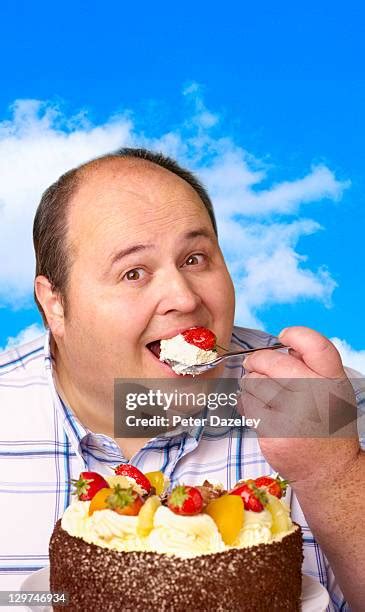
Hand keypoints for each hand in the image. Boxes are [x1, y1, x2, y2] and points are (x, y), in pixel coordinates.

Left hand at [240, 326, 358, 486]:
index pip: (316, 345)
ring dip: (250, 384)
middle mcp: (316, 397)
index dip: (296, 335)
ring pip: (253, 382)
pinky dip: (248, 405)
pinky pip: (248, 406)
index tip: (283, 336)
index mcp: (332, 382)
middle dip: (256, 361)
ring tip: (259, 392)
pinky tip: (259, 411)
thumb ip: (313, 366)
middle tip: (252, 364)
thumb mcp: (333, 391)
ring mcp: (293, 416)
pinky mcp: (274, 434)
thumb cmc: (326, 426)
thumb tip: (283, 345)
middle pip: (271, 361)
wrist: (329, 471)